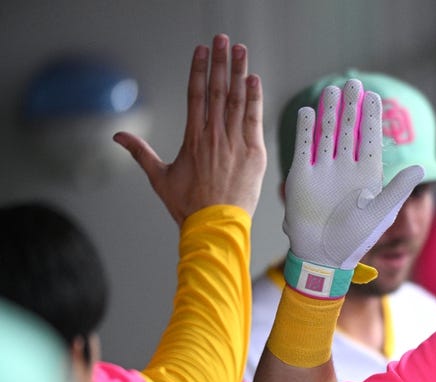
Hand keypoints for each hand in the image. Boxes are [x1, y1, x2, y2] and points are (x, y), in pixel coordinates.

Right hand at [114, 34, 265, 224]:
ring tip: (240, 50)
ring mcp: (234, 143)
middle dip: (220, 63)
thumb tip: (118, 136)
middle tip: (222, 39)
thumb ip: (140, 152)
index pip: (195, 95)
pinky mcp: (253, 153)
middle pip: (217, 90)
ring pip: (236, 100)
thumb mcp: (159, 177)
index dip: (198, 70)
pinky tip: (254, 80)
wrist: (214, 225)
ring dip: (238, 73)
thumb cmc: (188, 205)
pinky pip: (253, 120)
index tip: (201, 51)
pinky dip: (254, 99)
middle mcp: (213, 135)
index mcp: (192, 138)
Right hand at [281, 79, 423, 295]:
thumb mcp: (381, 213)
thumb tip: (421, 168)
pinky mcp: (302, 176)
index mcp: (366, 175)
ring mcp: (323, 170)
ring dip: (329, 112)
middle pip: (348, 130)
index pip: (369, 139)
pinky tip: (308, 111)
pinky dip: (305, 129)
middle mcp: (345, 168)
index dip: (371, 118)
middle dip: (351, 107)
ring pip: (326, 133)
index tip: (374, 96)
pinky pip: (304, 147)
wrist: (324, 255)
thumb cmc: (357, 238)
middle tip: (353, 83)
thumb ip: (398, 189)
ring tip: (332, 90)